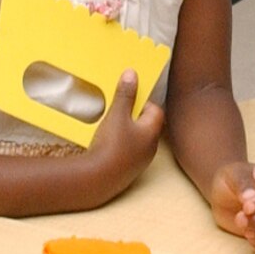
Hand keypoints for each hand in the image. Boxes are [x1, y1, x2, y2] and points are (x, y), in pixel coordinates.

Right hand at [87, 71, 164, 195]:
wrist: (98, 180)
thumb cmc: (111, 146)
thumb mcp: (117, 114)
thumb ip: (125, 94)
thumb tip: (132, 74)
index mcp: (152, 132)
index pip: (156, 110)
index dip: (143, 102)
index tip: (128, 98)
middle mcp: (150, 147)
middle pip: (146, 124)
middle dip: (133, 115)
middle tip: (117, 112)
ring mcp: (140, 161)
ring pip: (137, 139)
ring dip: (126, 131)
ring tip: (110, 127)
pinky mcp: (129, 171)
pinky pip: (128, 152)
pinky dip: (120, 145)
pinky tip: (106, 144)